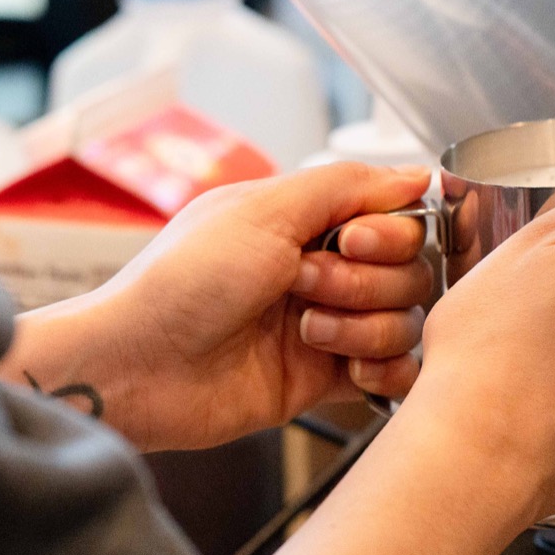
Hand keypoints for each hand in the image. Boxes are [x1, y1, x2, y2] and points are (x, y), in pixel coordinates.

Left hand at [0, 163, 434, 451]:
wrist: (137, 367)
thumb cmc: (181, 283)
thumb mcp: (263, 210)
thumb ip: (347, 185)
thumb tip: (417, 174)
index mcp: (306, 221)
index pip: (397, 217)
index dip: (390, 232)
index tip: (352, 241)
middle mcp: (322, 269)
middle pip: (409, 270)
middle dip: (366, 281)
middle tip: (305, 285)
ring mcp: (326, 325)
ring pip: (403, 320)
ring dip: (363, 325)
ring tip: (307, 331)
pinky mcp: (324, 380)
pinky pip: (393, 372)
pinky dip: (384, 370)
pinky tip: (349, 368)